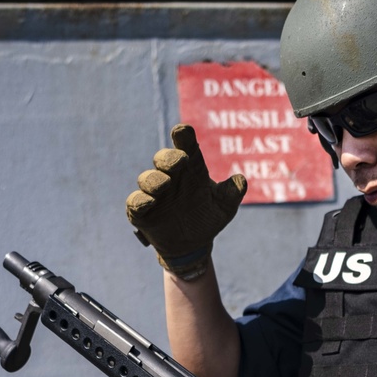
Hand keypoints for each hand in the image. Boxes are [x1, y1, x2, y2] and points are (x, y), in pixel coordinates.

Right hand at [125, 124, 247, 279]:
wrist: (193, 245)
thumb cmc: (208, 218)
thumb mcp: (224, 207)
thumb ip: (232, 193)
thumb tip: (240, 180)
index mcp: (190, 168)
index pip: (186, 145)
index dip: (183, 136)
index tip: (182, 131)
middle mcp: (170, 176)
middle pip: (164, 158)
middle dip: (169, 157)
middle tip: (179, 161)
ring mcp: (154, 193)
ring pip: (147, 178)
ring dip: (154, 179)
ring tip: (165, 184)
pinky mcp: (141, 211)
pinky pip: (136, 202)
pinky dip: (140, 200)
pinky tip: (149, 202)